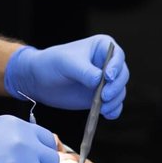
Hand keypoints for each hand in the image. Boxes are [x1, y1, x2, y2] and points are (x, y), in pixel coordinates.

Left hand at [3, 36, 128, 118]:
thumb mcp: (66, 63)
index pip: (117, 55)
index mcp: (101, 47)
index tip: (107, 77)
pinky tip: (107, 115)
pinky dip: (113, 110)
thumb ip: (84, 71)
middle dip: (116, 87)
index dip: (116, 66)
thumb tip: (99, 81)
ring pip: (119, 91)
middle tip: (104, 96)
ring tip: (103, 108)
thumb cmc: (51, 63)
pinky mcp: (100, 97)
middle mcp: (107, 64)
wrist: (38, 80)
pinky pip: (113, 104)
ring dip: (115, 100)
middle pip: (122, 75)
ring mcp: (104, 81)